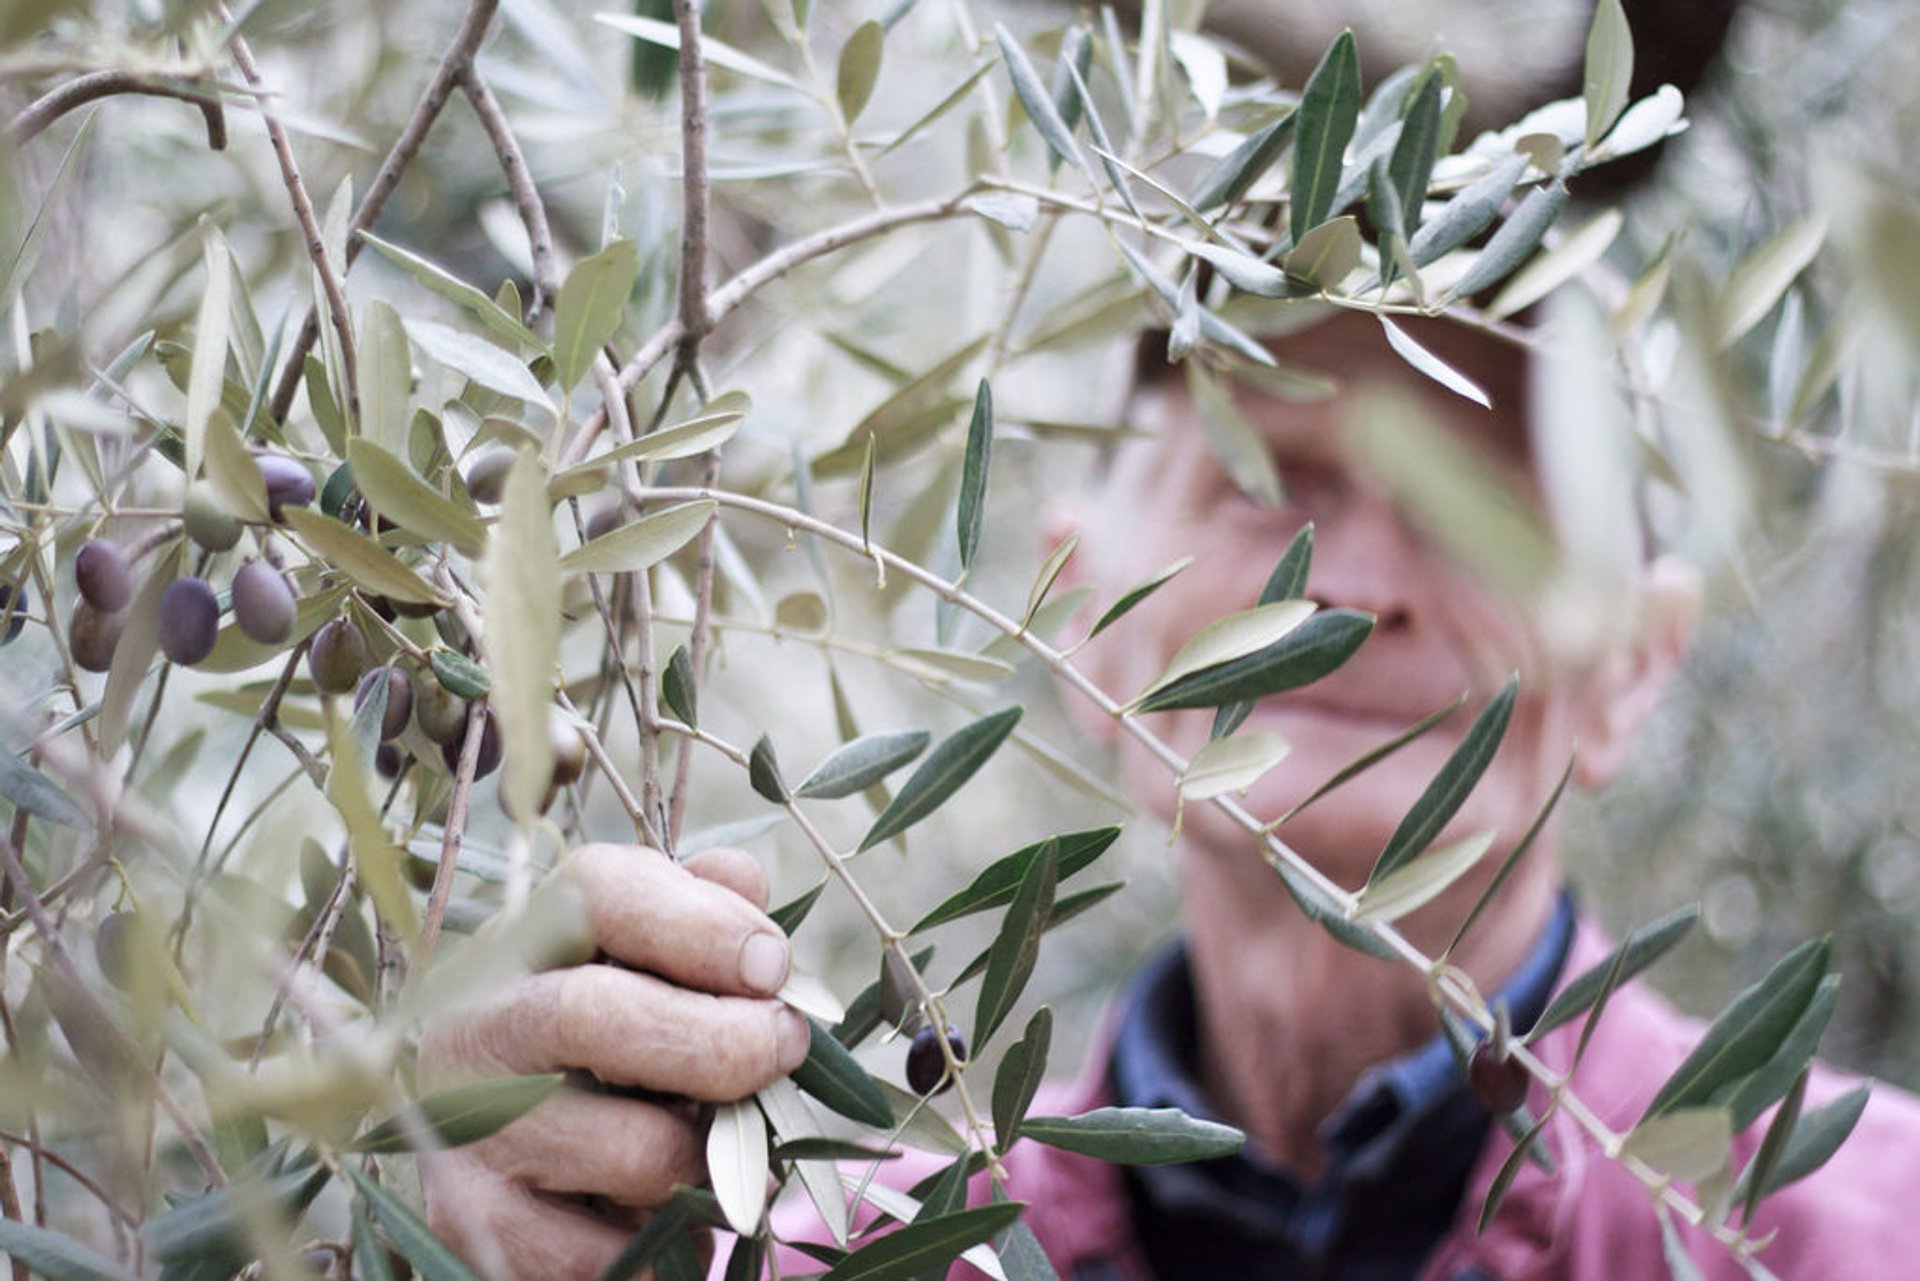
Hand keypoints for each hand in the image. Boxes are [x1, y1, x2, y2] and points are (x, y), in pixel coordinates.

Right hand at [419, 844, 811, 1278]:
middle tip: (785, 1051)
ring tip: (728, 1148)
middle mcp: (477, 1022)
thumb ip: (704, 907)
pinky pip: (602, 1251)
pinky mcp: (474, 1222)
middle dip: (722, 1041)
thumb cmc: (616, 1027)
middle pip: (596, 1013)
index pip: (600, 894)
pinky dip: (669, 1240)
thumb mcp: (652, 952)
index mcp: (528, 937)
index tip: (774, 969)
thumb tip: (744, 885)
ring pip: (627, 1146)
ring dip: (709, 1155)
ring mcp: (465, 1127)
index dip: (704, 927)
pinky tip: (676, 1213)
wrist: (507, 1137)